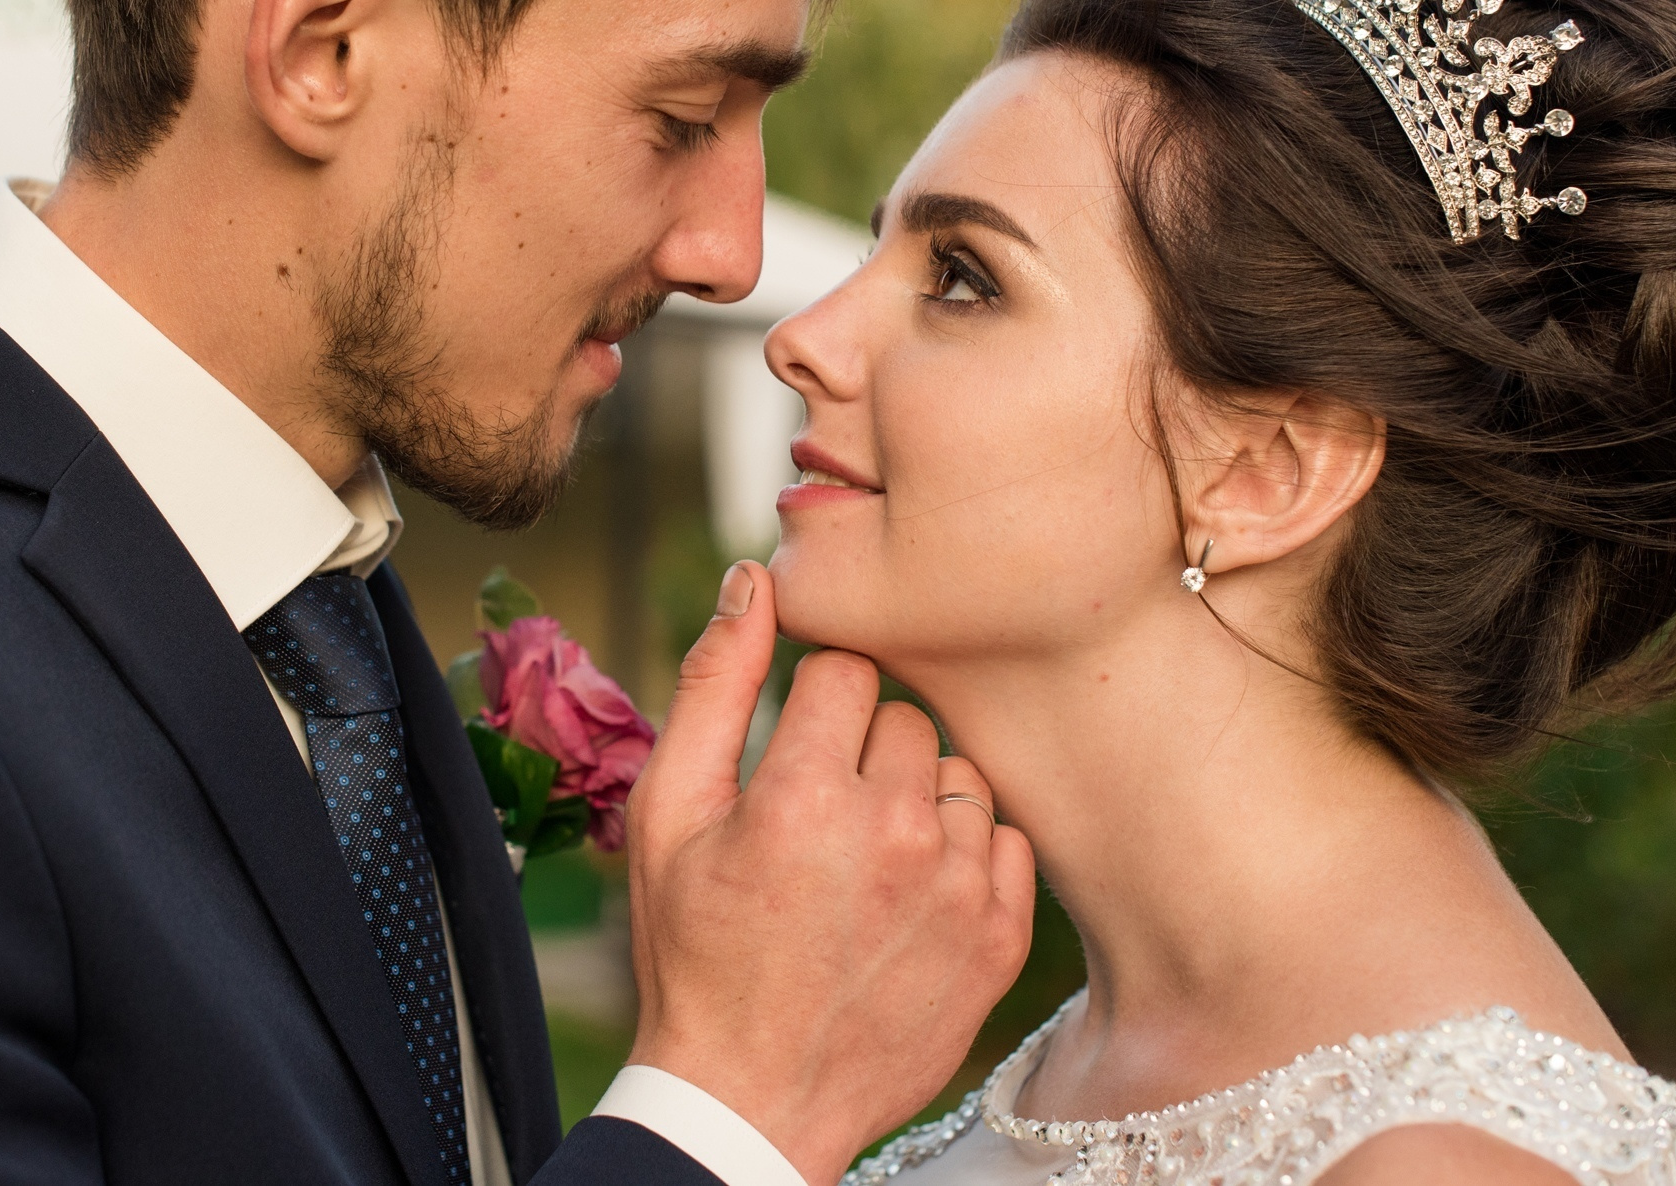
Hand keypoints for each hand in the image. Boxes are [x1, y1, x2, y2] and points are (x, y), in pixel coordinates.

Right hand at [622, 561, 1035, 1184]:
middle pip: (907, 718)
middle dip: (864, 750)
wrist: (751, 1099)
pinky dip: (966, 855)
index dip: (810, 708)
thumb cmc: (695, 951)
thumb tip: (756, 577)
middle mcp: (896, 833)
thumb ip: (712, 684)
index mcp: (806, 793)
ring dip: (920, 799)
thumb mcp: (669, 815)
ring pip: (961, 775)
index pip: (846, 671)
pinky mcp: (1001, 940)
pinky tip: (913, 894)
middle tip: (820, 817)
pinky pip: (1006, 839)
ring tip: (867, 860)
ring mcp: (958, 890)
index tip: (791, 756)